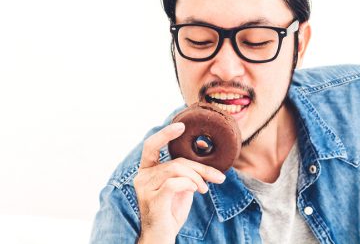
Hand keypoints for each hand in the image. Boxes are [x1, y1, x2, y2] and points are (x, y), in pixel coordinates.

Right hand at [134, 122, 225, 242]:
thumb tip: (204, 158)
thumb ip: (185, 172)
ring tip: (204, 189)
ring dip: (197, 178)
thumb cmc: (170, 211)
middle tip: (217, 177)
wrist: (162, 236)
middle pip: (175, 162)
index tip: (181, 126)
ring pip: (176, 169)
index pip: (151, 146)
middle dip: (200, 168)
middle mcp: (142, 177)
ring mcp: (145, 188)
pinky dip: (190, 184)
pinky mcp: (152, 200)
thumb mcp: (180, 187)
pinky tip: (196, 191)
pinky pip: (174, 183)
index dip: (165, 134)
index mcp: (147, 171)